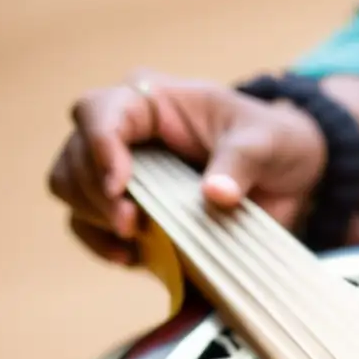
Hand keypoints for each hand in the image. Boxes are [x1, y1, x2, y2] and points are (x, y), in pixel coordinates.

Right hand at [47, 68, 328, 263]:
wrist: (287, 174)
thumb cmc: (272, 142)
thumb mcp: (265, 143)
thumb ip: (240, 163)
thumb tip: (215, 195)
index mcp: (152, 100)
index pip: (98, 112)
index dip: (100, 149)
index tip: (122, 188)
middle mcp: (125, 131)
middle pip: (75, 157)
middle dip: (98, 195)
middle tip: (134, 227)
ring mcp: (120, 170)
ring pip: (71, 190)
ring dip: (96, 220)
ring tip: (134, 241)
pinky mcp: (128, 207)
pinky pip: (88, 225)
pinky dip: (102, 243)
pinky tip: (130, 258)